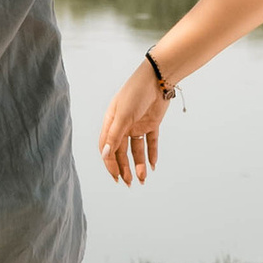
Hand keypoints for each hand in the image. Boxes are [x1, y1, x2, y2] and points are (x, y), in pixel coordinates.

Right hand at [98, 59, 170, 185]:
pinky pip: (150, 142)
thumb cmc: (135, 93)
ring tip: (143, 178)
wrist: (158, 78)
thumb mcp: (123, 116)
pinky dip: (151, 154)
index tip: (116, 177)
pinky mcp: (151, 123)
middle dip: (124, 168)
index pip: (107, 147)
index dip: (110, 164)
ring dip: (138, 164)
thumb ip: (115, 135)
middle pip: (121, 151)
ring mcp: (137, 125)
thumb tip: (104, 155)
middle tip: (129, 183)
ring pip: (136, 150)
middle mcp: (123, 125)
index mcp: (111, 122)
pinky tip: (153, 165)